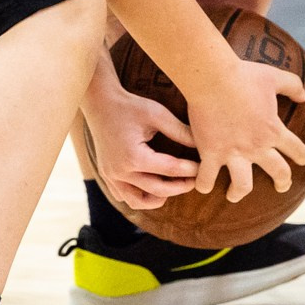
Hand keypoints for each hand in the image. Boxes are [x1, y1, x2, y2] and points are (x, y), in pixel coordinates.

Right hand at [81, 70, 199, 209]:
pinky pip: (124, 196)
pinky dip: (139, 197)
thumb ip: (180, 131)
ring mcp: (111, 176)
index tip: (203, 167)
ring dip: (158, 199)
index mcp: (134, 156)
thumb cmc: (130, 106)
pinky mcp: (106, 175)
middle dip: (180, 187)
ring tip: (173, 187)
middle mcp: (120, 171)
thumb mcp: (158, 115)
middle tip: (195, 181)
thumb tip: (203, 145)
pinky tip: (152, 187)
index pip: (170, 169)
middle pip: (157, 190)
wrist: (100, 103)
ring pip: (138, 201)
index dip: (190, 169)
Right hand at [184, 58, 304, 202]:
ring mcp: (233, 153)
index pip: (297, 150)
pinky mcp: (210, 153)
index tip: (302, 160)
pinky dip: (204, 184)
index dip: (302, 156)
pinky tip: (202, 185)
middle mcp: (257, 146)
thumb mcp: (274, 77)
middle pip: (278, 172)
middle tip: (282, 186)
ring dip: (239, 193)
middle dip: (283, 182)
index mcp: (274, 130)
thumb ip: (292, 86)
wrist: (212, 78)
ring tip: (234, 195)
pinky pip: (207, 178)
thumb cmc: (243, 75)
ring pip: (242, 186)